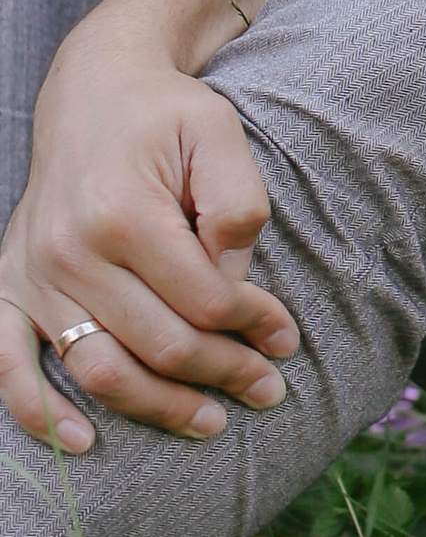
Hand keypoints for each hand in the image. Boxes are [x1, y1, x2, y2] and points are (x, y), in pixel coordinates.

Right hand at [0, 17, 296, 450]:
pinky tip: (84, 443)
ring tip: (210, 422)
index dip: (254, 327)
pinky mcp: (7, 287)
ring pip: (96, 369)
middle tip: (267, 389)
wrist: (92, 93)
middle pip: (157, 344)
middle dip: (222, 373)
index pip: (204, 300)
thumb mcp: (220, 133)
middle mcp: (69, 251)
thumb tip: (234, 285)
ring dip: (156, 407)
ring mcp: (32, 274)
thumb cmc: (166, 114)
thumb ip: (237, 204)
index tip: (286, 338)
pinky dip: (40, 414)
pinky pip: (8, 366)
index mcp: (124, 212)